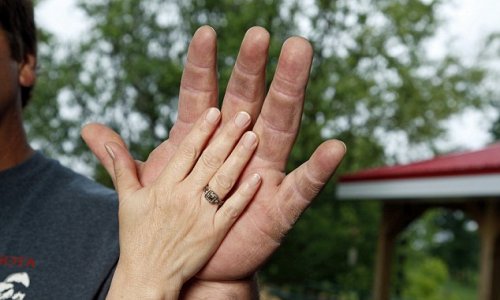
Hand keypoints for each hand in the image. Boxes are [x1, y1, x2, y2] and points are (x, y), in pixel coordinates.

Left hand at [83, 26, 344, 281]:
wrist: (192, 265)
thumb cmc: (174, 221)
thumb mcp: (146, 187)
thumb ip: (122, 158)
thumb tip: (88, 130)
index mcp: (205, 142)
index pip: (202, 95)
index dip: (203, 66)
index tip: (205, 33)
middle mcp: (239, 149)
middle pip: (249, 100)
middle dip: (254, 68)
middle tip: (262, 35)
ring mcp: (262, 173)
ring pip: (279, 128)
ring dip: (288, 95)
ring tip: (299, 59)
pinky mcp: (278, 207)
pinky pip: (301, 187)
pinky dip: (317, 169)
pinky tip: (334, 148)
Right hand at [103, 108, 261, 298]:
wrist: (147, 276)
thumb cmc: (136, 237)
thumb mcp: (126, 200)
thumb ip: (121, 168)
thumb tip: (103, 139)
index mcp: (164, 187)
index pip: (187, 152)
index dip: (202, 130)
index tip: (215, 111)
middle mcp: (184, 197)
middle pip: (209, 160)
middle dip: (227, 136)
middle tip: (243, 115)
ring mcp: (201, 215)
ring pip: (223, 180)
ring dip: (239, 157)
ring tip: (253, 136)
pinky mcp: (214, 232)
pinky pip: (233, 209)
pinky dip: (246, 193)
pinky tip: (258, 177)